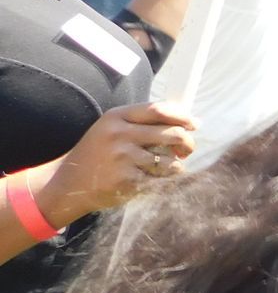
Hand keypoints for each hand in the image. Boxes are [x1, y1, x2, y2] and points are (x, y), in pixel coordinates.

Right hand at [42, 101, 196, 218]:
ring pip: (170, 161)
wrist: (68, 182)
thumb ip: (142, 122)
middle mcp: (120, 134)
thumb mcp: (111, 128)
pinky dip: (162, 181)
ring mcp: (123, 158)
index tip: (194, 124)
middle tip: (186, 150)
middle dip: (187, 143)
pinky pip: (160, 180)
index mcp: (117, 117)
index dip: (182, 117)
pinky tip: (149, 180)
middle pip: (172, 133)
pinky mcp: (127, 180)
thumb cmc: (97, 153)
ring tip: (164, 167)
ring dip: (175, 166)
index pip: (159, 110)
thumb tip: (188, 121)